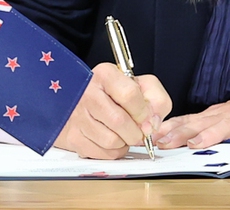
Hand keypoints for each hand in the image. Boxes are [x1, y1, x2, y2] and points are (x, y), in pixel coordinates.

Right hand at [53, 63, 171, 158]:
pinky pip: (102, 153)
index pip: (129, 95)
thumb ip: (156, 99)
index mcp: (105, 75)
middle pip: (120, 122)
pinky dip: (113, 151)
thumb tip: (153, 123)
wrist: (80, 100)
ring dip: (124, 142)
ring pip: (111, 141)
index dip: (143, 112)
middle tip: (137, 130)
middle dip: (136, 132)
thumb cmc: (113, 93)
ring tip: (122, 133)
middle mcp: (88, 93)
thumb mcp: (139, 85)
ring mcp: (78, 115)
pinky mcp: (73, 136)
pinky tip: (112, 140)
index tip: (147, 120)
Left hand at [156, 85, 229, 147]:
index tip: (154, 137)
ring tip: (198, 143)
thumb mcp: (228, 117)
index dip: (172, 129)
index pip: (190, 121)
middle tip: (166, 142)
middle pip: (203, 123)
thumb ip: (206, 126)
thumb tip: (176, 136)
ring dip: (213, 134)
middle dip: (182, 133)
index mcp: (219, 114)